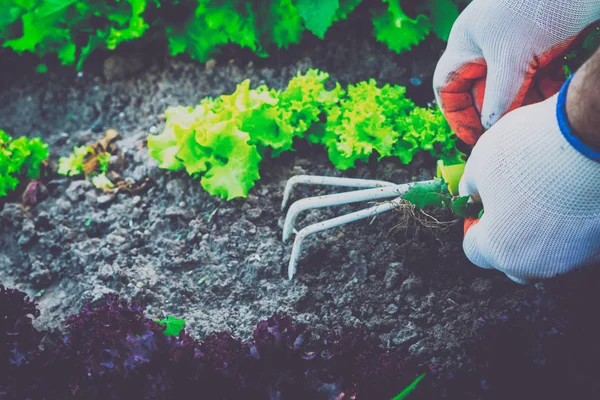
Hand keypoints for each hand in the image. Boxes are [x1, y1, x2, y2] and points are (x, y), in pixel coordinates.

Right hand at [433, 0, 599, 144]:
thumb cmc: (538, 5)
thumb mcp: (513, 58)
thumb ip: (499, 97)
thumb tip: (489, 129)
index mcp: (467, 44)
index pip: (449, 87)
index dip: (457, 115)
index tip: (474, 139)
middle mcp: (487, 45)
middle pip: (484, 90)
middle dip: (498, 112)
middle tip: (511, 133)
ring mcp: (516, 44)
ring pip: (513, 86)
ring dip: (524, 104)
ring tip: (536, 119)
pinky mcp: (543, 43)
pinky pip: (536, 75)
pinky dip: (543, 90)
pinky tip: (554, 98)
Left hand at [457, 74, 599, 283]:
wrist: (588, 138)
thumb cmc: (526, 152)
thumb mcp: (480, 163)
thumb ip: (470, 188)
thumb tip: (472, 196)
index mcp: (499, 250)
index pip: (474, 250)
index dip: (474, 225)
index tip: (482, 204)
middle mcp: (536, 265)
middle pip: (510, 261)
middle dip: (505, 237)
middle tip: (510, 202)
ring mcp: (572, 259)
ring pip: (546, 255)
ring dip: (539, 234)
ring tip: (545, 195)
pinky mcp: (598, 247)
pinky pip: (576, 244)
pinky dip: (570, 228)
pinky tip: (571, 198)